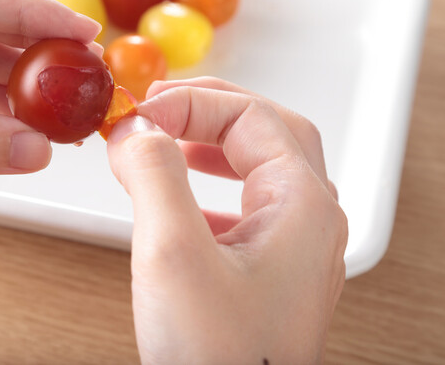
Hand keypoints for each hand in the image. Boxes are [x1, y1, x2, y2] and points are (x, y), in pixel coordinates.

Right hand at [107, 77, 346, 363]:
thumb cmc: (219, 362)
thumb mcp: (173, 254)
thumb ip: (154, 176)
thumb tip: (136, 130)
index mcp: (302, 207)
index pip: (251, 118)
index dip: (191, 104)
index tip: (139, 115)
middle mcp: (308, 222)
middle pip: (268, 131)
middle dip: (212, 110)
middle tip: (161, 106)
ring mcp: (293, 249)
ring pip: (261, 166)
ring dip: (214, 143)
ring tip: (169, 138)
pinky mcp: (268, 273)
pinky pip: (247, 205)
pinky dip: (211, 184)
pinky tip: (180, 196)